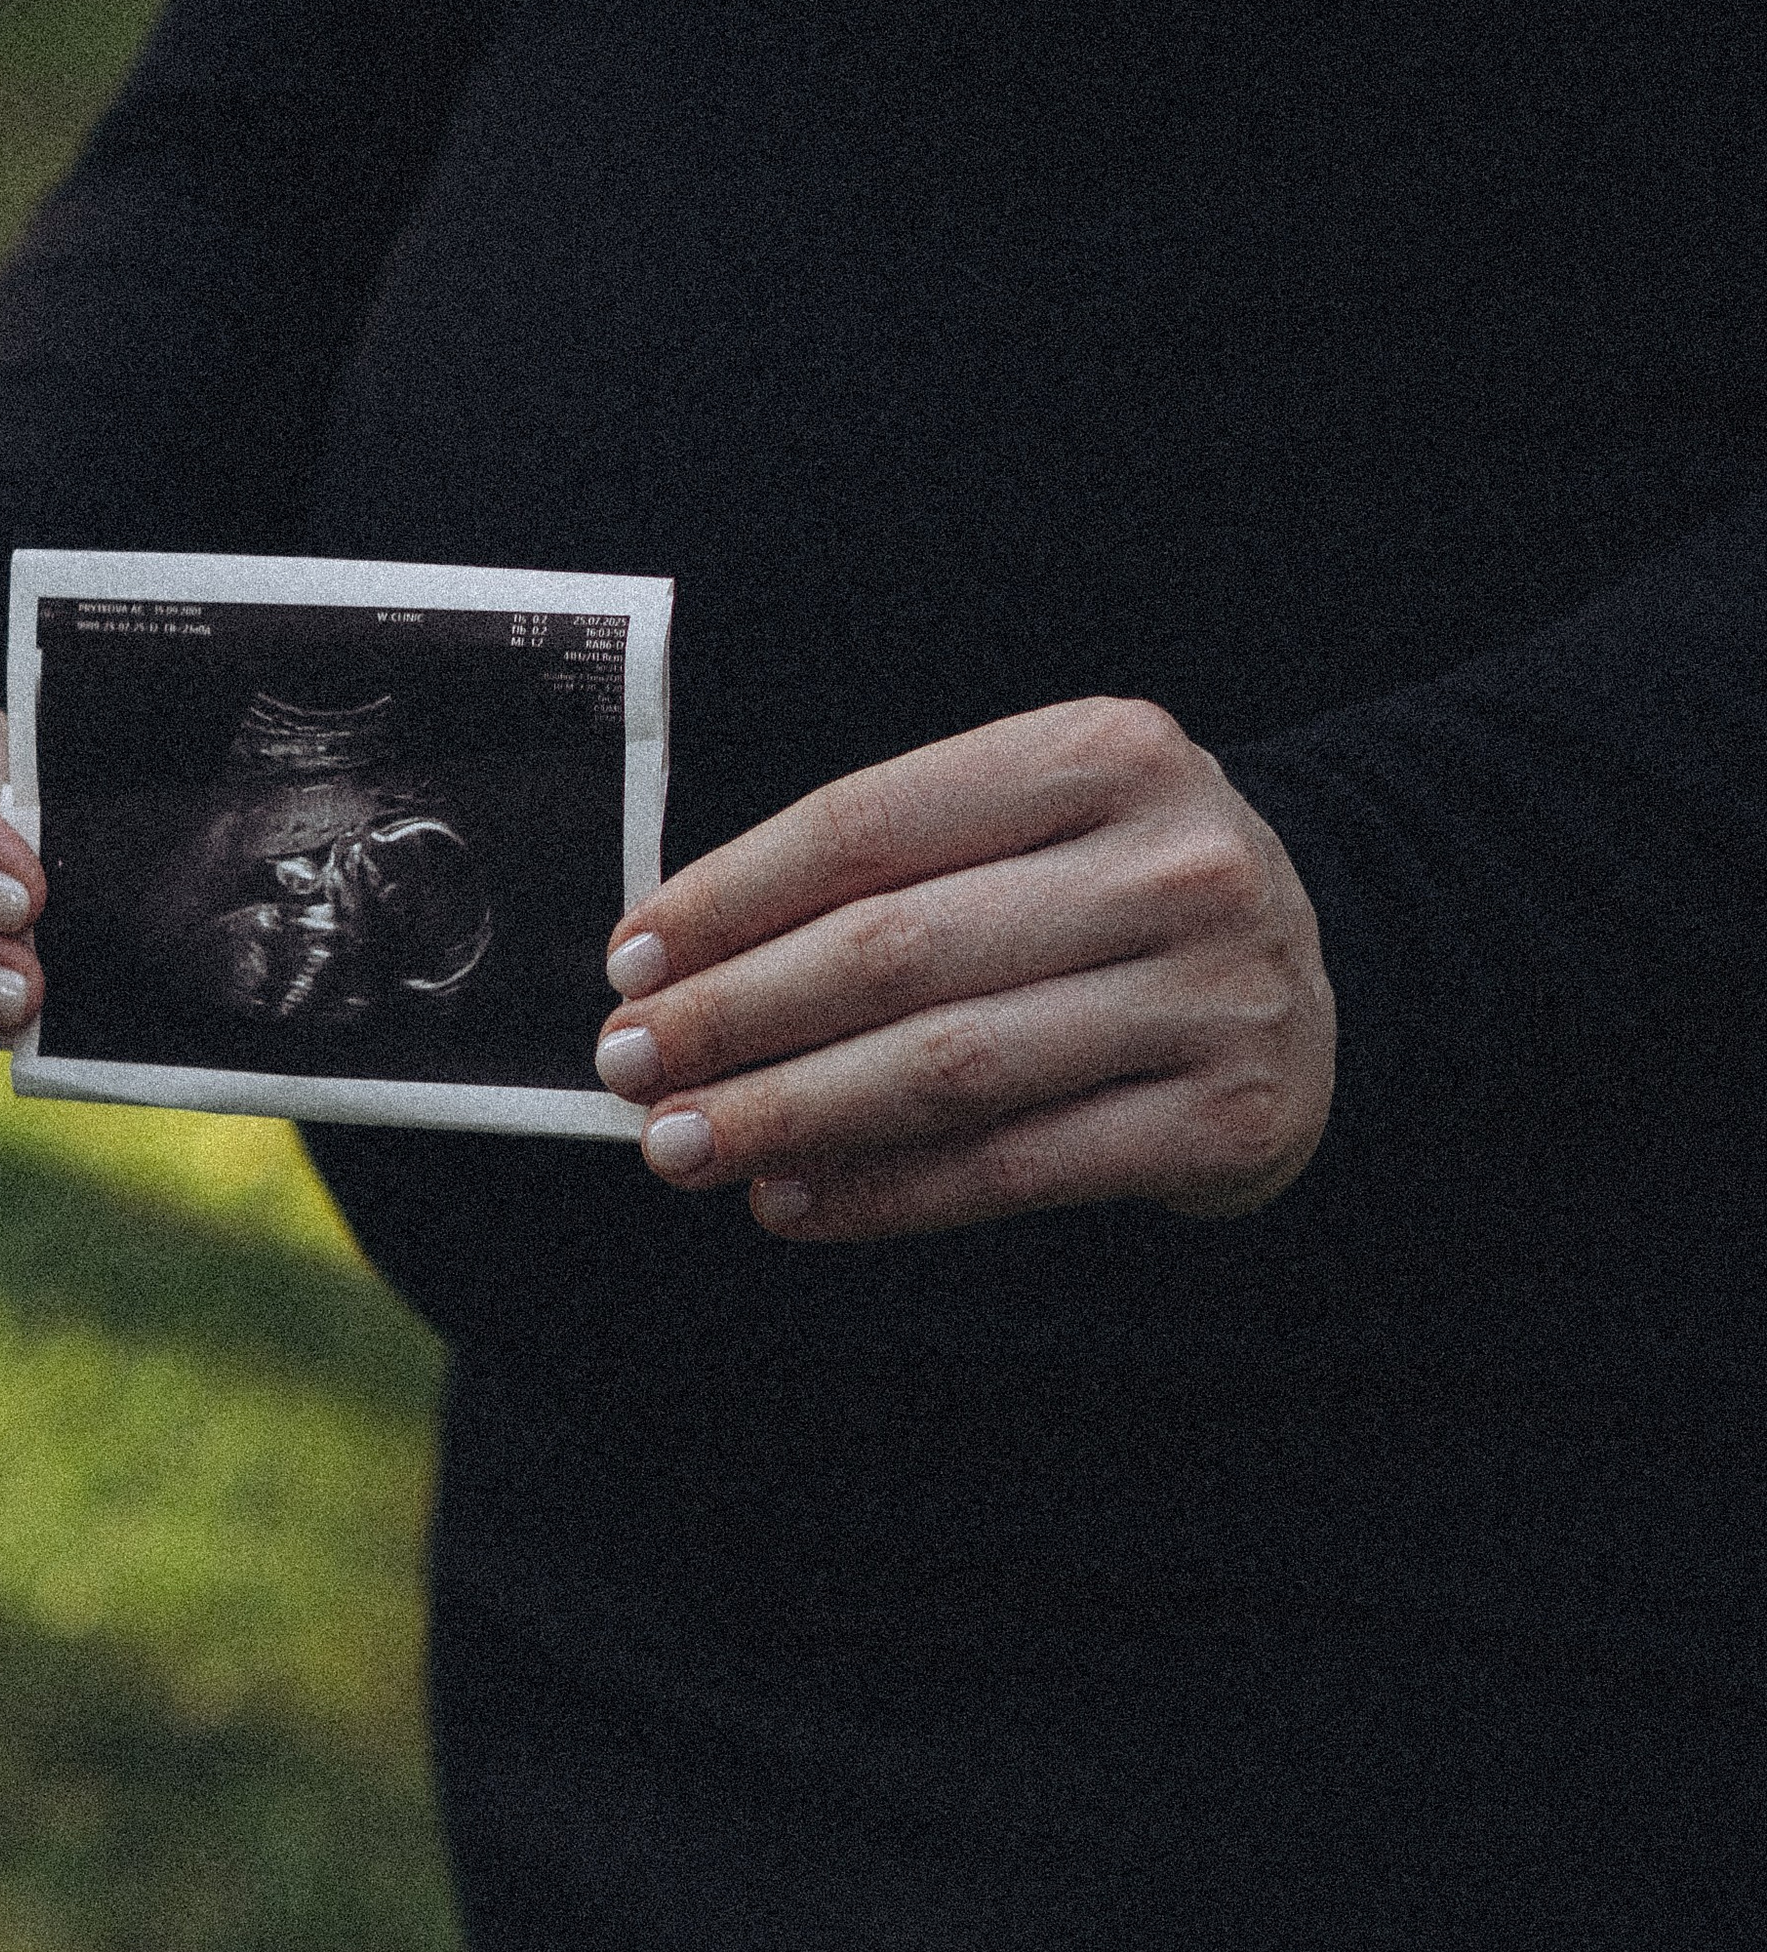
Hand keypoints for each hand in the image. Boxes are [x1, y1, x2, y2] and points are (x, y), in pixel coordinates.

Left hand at [592, 696, 1333, 1241]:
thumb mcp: (1035, 823)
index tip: (631, 958)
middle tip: (631, 1065)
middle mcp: (1173, 865)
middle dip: (734, 1016)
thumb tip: (679, 966)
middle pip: (896, 951)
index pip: (867, 824)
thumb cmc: (1115, 891)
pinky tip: (794, 1200)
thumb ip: (888, 869)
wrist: (1320, 964)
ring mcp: (1213, 994)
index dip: (730, 897)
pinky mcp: (1226, 1116)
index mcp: (1106, 751)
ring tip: (684, 1145)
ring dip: (789, 1115)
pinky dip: (885, 1192)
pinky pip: (1014, 1166)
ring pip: (946, 1068)